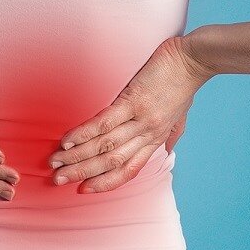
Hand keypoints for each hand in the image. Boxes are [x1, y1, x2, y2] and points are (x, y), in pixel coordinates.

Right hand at [48, 36, 214, 193]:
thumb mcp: (181, 116)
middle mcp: (147, 134)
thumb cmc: (185, 85)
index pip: (128, 170)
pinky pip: (104, 122)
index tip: (84, 189)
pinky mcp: (133, 100)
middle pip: (110, 161)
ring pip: (104, 145)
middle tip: (57, 179)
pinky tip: (67, 140)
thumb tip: (169, 149)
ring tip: (55, 161)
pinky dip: (83, 133)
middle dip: (82, 172)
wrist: (194, 60)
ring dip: (77, 156)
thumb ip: (172, 134)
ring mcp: (140, 119)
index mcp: (155, 140)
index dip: (105, 182)